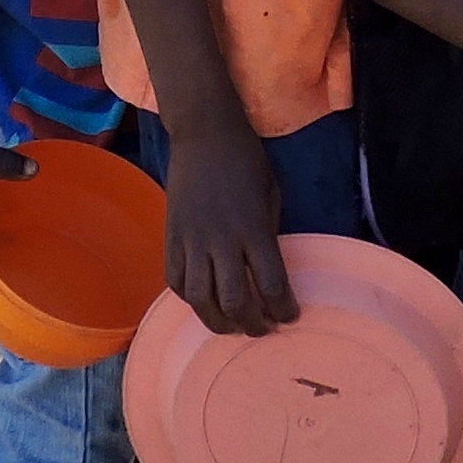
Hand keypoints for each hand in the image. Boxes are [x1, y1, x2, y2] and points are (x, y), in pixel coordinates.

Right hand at [160, 125, 297, 334]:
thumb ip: (267, 236)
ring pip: (200, 298)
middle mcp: (221, 240)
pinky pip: (176, 280)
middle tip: (263, 329)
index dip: (284, 309)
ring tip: (231, 325)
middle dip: (251, 324)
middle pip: (234, 301)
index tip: (291, 316)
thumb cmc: (246, 160)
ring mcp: (191, 240)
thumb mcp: (270, 195)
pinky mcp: (171, 236)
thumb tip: (265, 271)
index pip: (271, 284)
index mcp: (253, 229)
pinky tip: (203, 300)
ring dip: (217, 321)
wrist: (204, 134)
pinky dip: (190, 298)